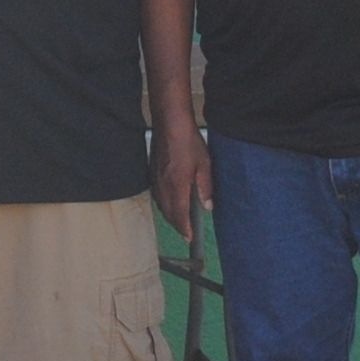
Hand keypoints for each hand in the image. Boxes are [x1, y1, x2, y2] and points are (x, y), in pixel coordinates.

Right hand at [152, 111, 208, 237]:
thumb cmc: (188, 141)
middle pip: (168, 213)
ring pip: (161, 205)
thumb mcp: (204, 164)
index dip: (184, 229)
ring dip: (170, 215)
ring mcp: (155, 179)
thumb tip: (208, 206)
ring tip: (180, 220)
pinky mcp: (152, 171)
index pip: (179, 215)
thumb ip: (205, 187)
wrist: (169, 122)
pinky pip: (157, 194)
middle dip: (177, 225)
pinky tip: (170, 201)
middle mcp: (163, 185)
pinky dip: (164, 203)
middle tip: (186, 233)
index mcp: (177, 185)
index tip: (189, 238)